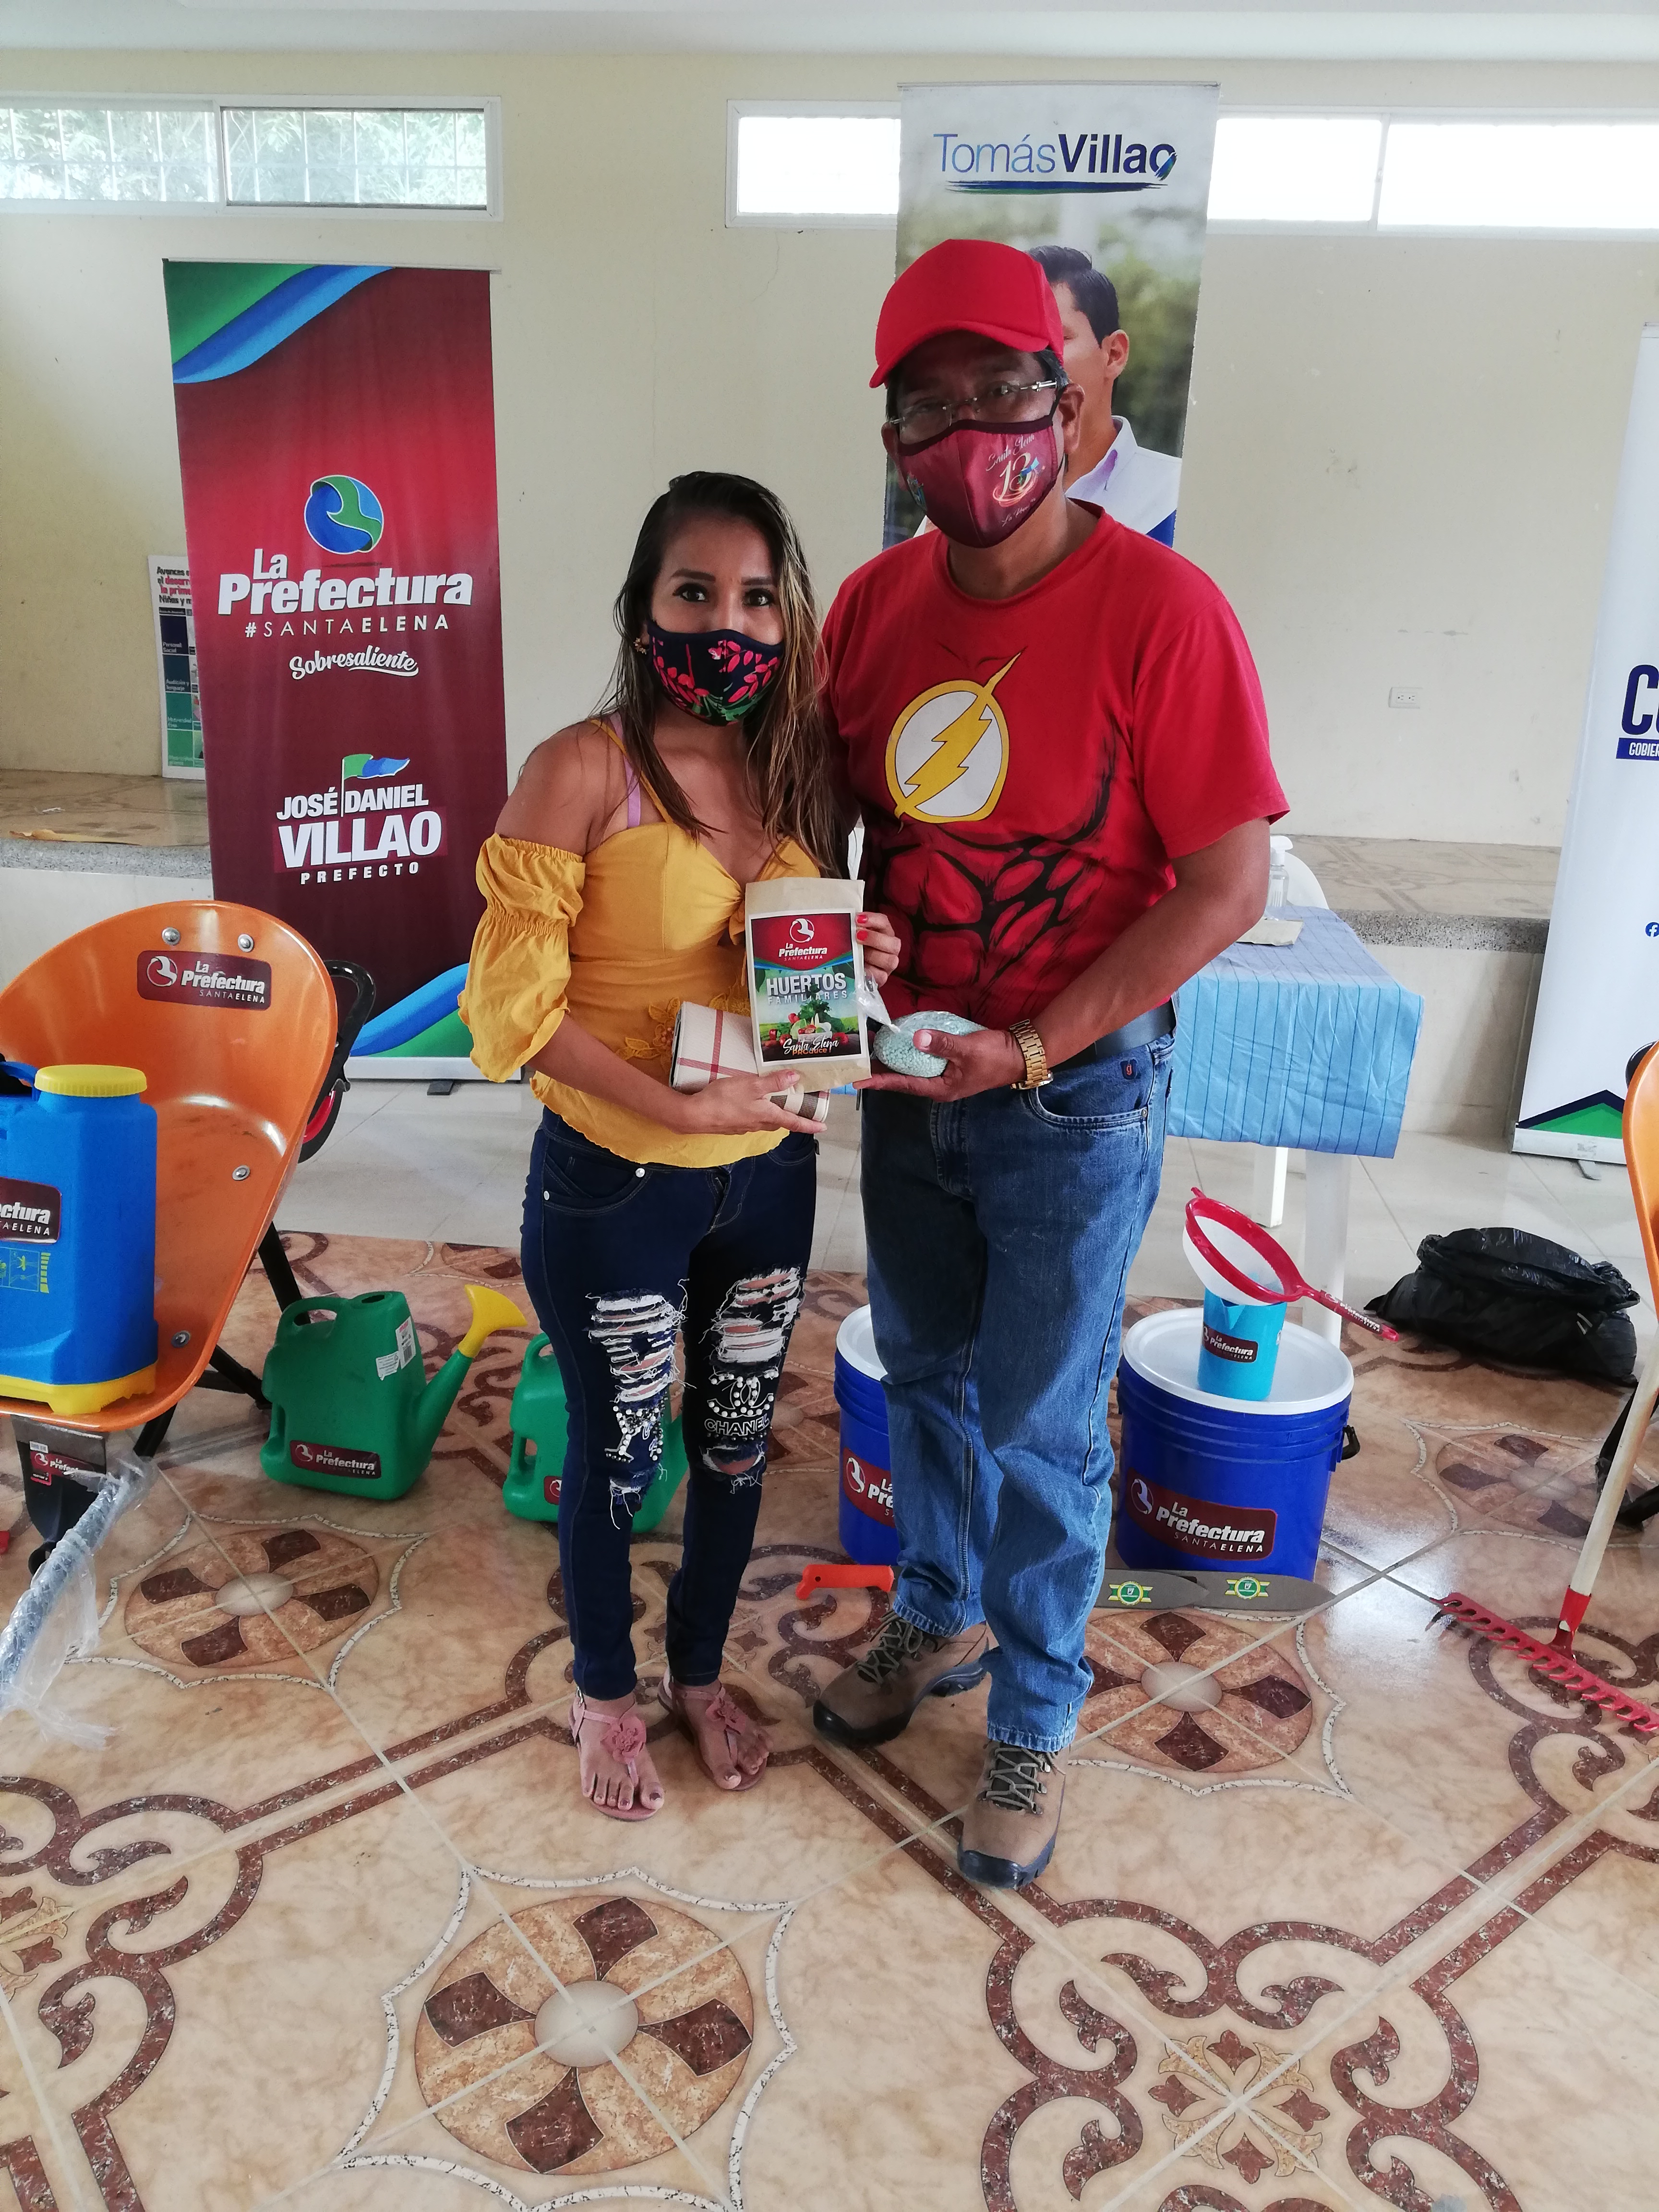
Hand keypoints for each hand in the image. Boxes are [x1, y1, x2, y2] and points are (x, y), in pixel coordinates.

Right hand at [668, 1074, 824, 1137]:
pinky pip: (751, 1121)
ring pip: (766, 1122)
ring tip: (778, 1106)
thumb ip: (773, 1082)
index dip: (809, 1125)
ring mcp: (744, 1127)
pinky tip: (751, 1106)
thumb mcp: (751, 1085)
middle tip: (801, 1111)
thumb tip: (795, 1078)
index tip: (823, 1128)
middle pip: (780, 1123)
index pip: (794, 1122)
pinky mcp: (732, 1125)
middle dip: (792, 1119)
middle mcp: (758, 1124)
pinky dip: (758, 1114)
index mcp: (767, 1115)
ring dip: (774, 1116)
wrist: (694, 1115)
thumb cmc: (724, 1099)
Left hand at [855, 910, 901, 987]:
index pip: (884, 922)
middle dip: (875, 939)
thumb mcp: (852, 936)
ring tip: (857, 955)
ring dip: (873, 956)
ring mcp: (888, 964)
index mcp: (883, 932)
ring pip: (891, 961)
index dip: (873, 919)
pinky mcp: (882, 977)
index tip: (857, 919)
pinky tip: (860, 969)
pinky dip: (870, 973)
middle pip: (893, 943)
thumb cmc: (854, 948)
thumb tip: (839, 923)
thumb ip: (851, 929)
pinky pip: (881, 976)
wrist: (852, 969)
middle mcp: (890, 948)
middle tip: (858, 936)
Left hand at [862, 1023, 1025, 1100]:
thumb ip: (942, 1044)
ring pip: (911, 1069)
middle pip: (902, 1079)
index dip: (879, 1081)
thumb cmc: (994, 1056)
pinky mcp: (948, 1065)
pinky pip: (922, 1060)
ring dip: (892, 1062)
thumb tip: (917, 1038)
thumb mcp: (967, 1049)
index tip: (857, 1080)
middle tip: (856, 1062)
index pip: (902, 1085)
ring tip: (871, 1052)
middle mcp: (938, 1085)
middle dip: (880, 1071)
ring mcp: (943, 1076)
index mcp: (939, 1088)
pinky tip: (899, 1043)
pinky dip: (908, 1053)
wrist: (1019, 1054)